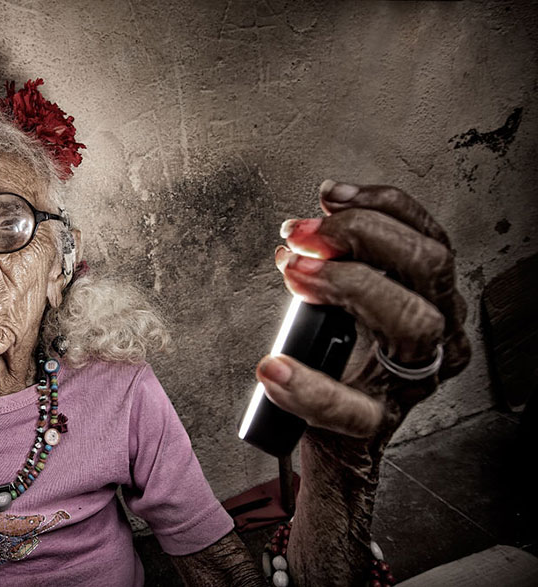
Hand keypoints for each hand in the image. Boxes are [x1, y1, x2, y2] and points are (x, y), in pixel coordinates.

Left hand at [256, 180, 470, 442]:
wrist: (335, 436)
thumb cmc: (338, 359)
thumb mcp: (342, 300)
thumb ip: (334, 263)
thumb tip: (306, 230)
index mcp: (430, 297)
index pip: (427, 236)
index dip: (383, 207)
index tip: (329, 196)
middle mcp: (436, 333)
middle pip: (429, 265)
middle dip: (363, 235)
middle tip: (304, 236)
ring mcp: (412, 378)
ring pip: (414, 322)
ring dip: (346, 286)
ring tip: (295, 278)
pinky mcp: (377, 420)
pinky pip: (352, 406)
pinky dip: (309, 386)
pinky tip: (273, 368)